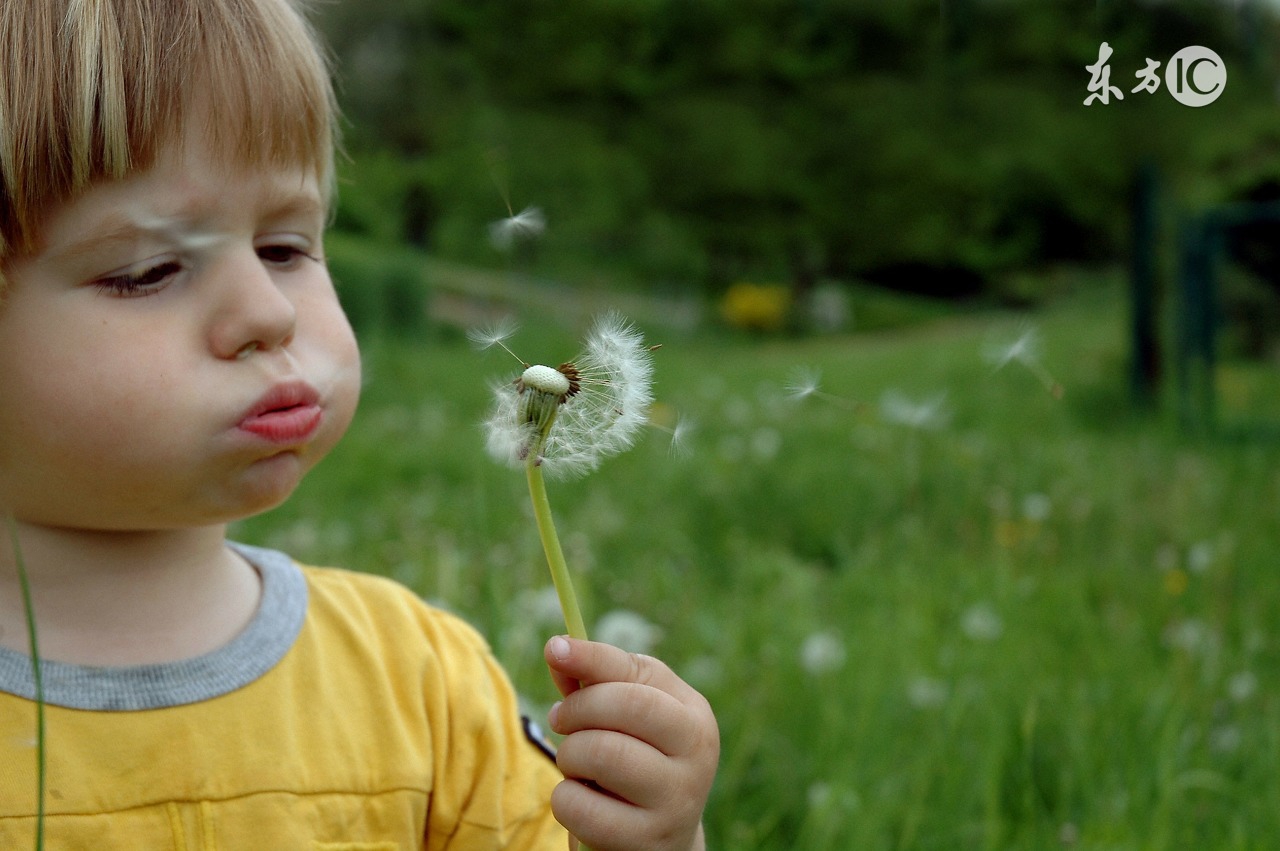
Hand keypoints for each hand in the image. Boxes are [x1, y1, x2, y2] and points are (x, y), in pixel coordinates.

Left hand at [544, 635, 718, 850]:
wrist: (658, 840)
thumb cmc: (634, 762)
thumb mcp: (622, 718)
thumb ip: (593, 682)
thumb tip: (557, 647)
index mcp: (693, 714)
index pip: (639, 672)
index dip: (592, 656)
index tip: (553, 649)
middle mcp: (697, 753)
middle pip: (627, 706)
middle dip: (578, 709)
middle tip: (560, 720)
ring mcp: (677, 800)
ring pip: (603, 753)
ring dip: (569, 755)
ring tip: (574, 764)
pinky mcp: (647, 840)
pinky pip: (582, 806)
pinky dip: (565, 799)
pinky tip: (579, 801)